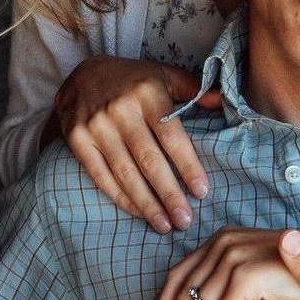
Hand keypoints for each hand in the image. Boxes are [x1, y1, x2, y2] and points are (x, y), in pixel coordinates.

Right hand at [55, 55, 221, 232]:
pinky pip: (101, 175)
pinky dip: (120, 197)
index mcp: (147, 93)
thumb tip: (221, 101)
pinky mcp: (78, 140)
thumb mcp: (163, 74)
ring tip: (164, 225)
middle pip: (149, 160)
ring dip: (146, 203)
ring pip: (125, 173)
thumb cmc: (133, 79)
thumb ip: (192, 88)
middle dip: (169, 194)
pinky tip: (137, 212)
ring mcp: (96, 126)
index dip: (187, 165)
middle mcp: (121, 110)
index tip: (201, 191)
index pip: (171, 135)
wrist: (81, 74)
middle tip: (185, 220)